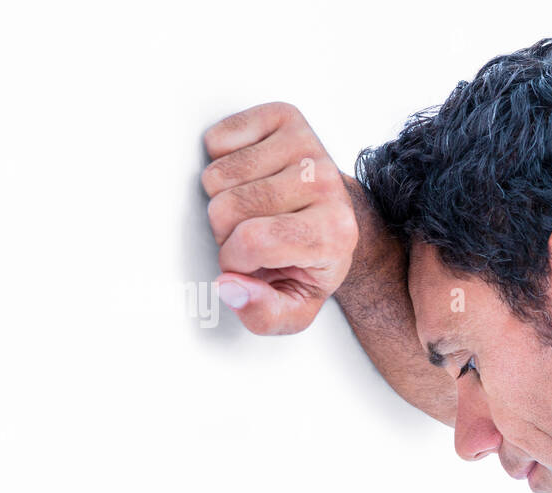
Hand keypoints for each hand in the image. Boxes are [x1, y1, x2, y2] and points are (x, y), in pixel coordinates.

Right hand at [201, 102, 358, 333]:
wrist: (336, 219)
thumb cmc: (311, 262)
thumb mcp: (294, 308)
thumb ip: (263, 315)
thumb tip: (230, 287)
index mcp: (334, 232)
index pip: (251, 241)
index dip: (233, 261)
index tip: (249, 264)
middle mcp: (325, 182)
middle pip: (226, 208)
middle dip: (226, 231)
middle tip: (255, 234)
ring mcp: (307, 145)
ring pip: (215, 175)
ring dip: (224, 198)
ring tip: (256, 210)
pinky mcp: (284, 116)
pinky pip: (217, 139)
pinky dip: (222, 161)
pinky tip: (253, 178)